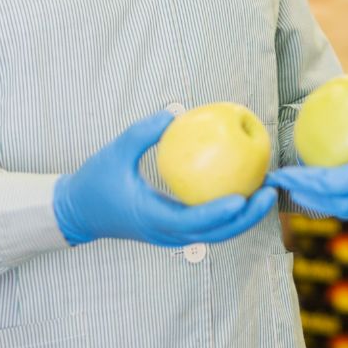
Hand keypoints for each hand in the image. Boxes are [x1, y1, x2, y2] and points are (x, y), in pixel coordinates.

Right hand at [54, 111, 276, 245]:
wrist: (78, 212)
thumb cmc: (95, 181)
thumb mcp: (114, 152)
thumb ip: (141, 134)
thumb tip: (172, 112)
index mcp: (152, 218)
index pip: (192, 222)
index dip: (220, 214)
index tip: (243, 198)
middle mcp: (167, 233)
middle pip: (215, 234)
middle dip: (246, 218)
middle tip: (269, 193)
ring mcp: (172, 236)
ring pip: (216, 234)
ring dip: (243, 218)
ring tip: (267, 193)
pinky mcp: (176, 231)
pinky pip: (208, 225)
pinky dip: (229, 213)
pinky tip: (246, 190)